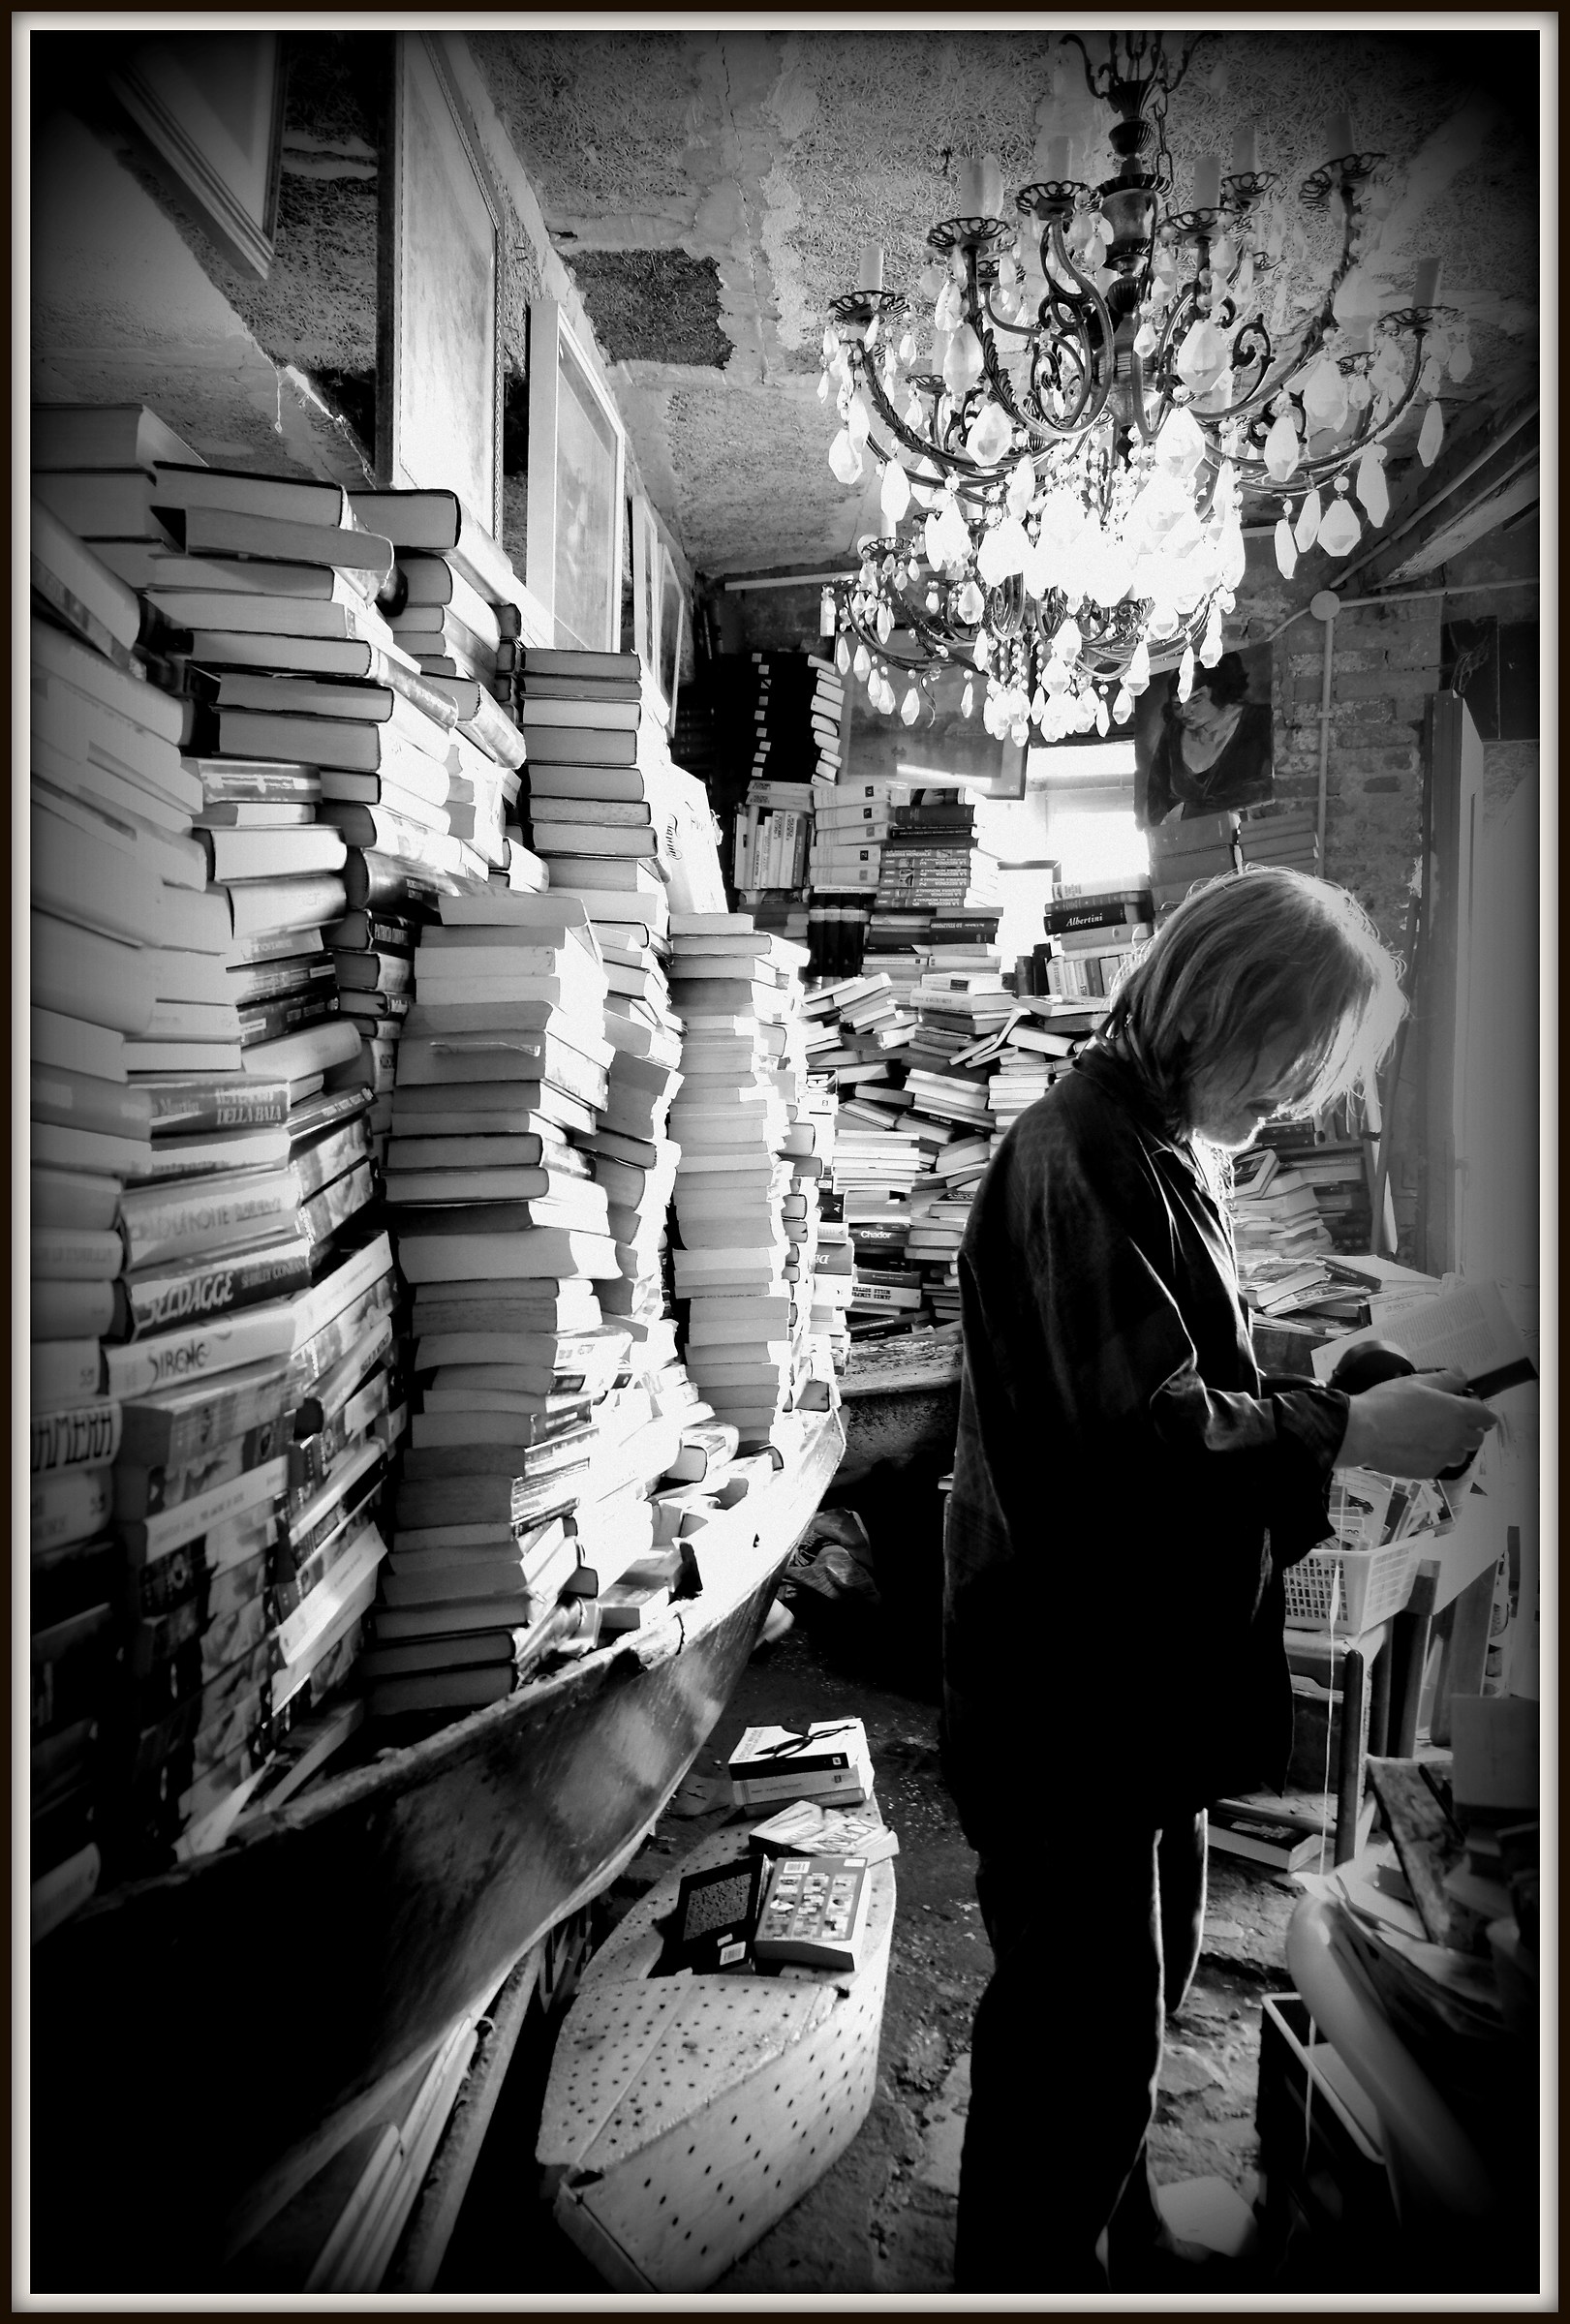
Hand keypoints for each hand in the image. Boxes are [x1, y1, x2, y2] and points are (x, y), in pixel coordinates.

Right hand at [1335, 1367, 1498, 1477]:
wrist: (1363, 1432)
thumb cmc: (1389, 1402)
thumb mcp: (1416, 1382)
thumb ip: (1444, 1380)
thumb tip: (1462, 1375)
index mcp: (1456, 1412)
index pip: (1485, 1415)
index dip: (1481, 1412)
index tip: (1472, 1410)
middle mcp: (1456, 1437)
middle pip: (1476, 1438)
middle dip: (1469, 1430)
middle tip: (1450, 1423)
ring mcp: (1443, 1457)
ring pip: (1461, 1454)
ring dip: (1454, 1446)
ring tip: (1433, 1438)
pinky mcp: (1429, 1471)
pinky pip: (1440, 1464)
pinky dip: (1435, 1457)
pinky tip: (1417, 1449)